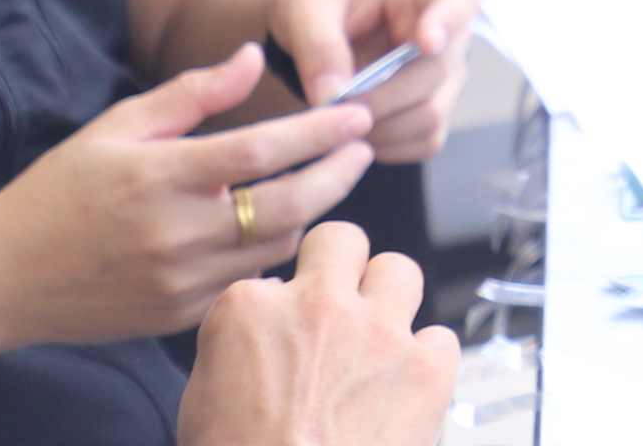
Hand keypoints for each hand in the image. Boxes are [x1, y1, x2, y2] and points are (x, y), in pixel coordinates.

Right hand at [0, 47, 370, 347]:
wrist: (0, 278)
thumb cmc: (59, 192)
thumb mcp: (117, 128)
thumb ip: (194, 92)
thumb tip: (255, 55)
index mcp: (160, 177)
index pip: (262, 150)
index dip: (319, 130)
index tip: (358, 112)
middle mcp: (174, 233)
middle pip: (288, 205)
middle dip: (339, 173)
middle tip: (364, 146)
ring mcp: (178, 281)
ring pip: (276, 245)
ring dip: (311, 210)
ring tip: (324, 179)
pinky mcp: (178, 316)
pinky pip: (249, 280)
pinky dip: (273, 251)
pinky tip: (279, 225)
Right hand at [182, 222, 458, 445]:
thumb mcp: (202, 401)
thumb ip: (238, 351)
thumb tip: (263, 342)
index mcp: (248, 311)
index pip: (267, 280)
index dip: (277, 311)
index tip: (281, 336)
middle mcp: (317, 306)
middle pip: (341, 241)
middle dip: (339, 267)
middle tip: (337, 305)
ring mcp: (379, 331)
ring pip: (400, 269)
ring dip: (388, 300)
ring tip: (376, 338)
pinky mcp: (428, 365)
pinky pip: (440, 337)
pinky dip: (426, 359)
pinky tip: (405, 387)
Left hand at [267, 0, 480, 163]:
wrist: (316, 26)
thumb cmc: (319, 2)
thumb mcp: (305, 6)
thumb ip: (317, 44)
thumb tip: (331, 97)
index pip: (458, 1)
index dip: (448, 24)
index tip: (428, 44)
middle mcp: (450, 34)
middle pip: (436, 73)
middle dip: (379, 97)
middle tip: (330, 106)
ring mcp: (447, 76)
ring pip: (431, 115)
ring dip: (378, 127)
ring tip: (334, 120)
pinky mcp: (435, 111)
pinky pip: (423, 142)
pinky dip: (385, 146)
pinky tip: (353, 132)